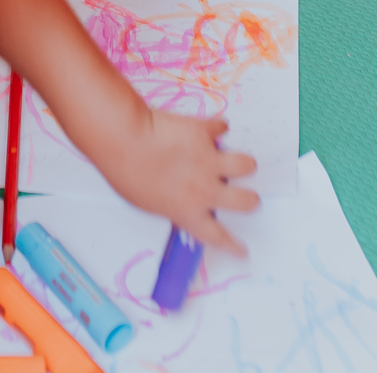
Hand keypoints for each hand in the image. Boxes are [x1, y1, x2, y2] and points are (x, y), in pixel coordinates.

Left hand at [98, 110, 257, 254]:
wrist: (126, 140)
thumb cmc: (126, 173)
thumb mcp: (147, 204)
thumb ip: (170, 206)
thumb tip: (176, 202)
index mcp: (189, 212)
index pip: (218, 236)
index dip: (233, 244)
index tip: (242, 248)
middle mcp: (205, 190)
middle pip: (246, 201)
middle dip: (249, 199)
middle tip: (246, 196)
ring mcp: (208, 160)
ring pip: (245, 164)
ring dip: (242, 163)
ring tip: (236, 162)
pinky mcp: (204, 132)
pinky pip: (221, 128)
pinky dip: (218, 128)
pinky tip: (213, 128)